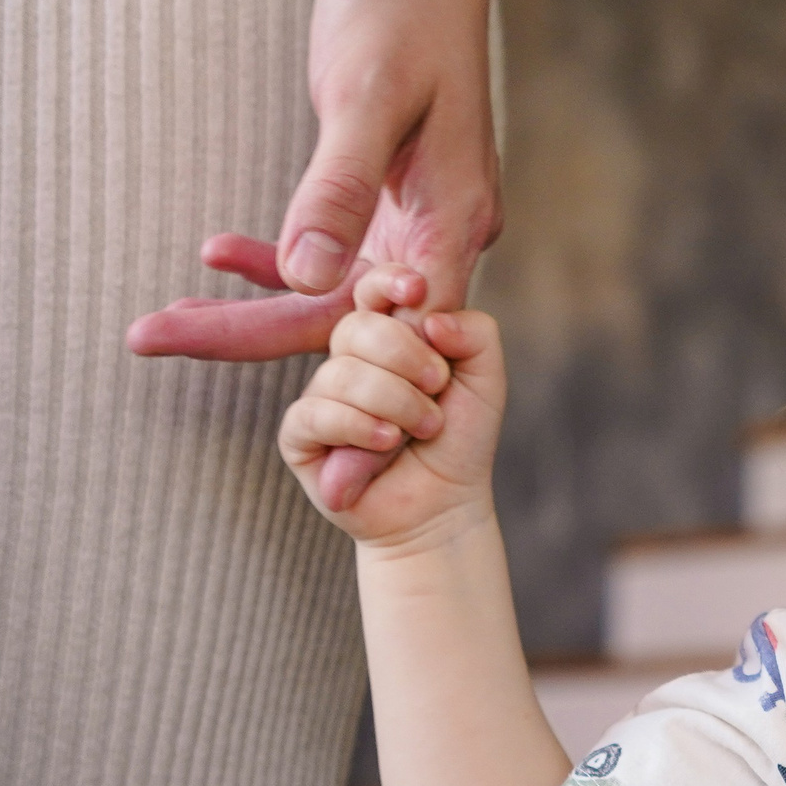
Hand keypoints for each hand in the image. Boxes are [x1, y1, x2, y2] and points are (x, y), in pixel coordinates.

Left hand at [127, 0, 499, 504]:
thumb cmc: (398, 0)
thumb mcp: (363, 93)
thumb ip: (333, 188)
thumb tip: (298, 279)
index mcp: (452, 221)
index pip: (393, 338)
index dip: (346, 400)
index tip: (310, 470)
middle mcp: (440, 229)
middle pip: (344, 320)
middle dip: (249, 343)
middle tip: (146, 344)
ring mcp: (412, 210)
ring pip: (328, 290)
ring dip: (246, 309)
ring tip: (149, 327)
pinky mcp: (383, 186)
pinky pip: (326, 248)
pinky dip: (271, 259)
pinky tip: (211, 256)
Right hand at [280, 265, 508, 546]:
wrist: (445, 503)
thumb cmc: (459, 437)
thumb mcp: (485, 378)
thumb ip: (474, 332)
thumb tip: (428, 316)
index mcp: (387, 333)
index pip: (372, 289)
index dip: (388, 282)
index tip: (416, 289)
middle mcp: (348, 358)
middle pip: (356, 328)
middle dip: (406, 357)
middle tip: (437, 388)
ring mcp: (321, 394)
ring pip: (341, 374)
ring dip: (395, 403)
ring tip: (422, 429)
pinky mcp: (300, 435)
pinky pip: (315, 414)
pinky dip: (359, 427)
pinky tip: (387, 444)